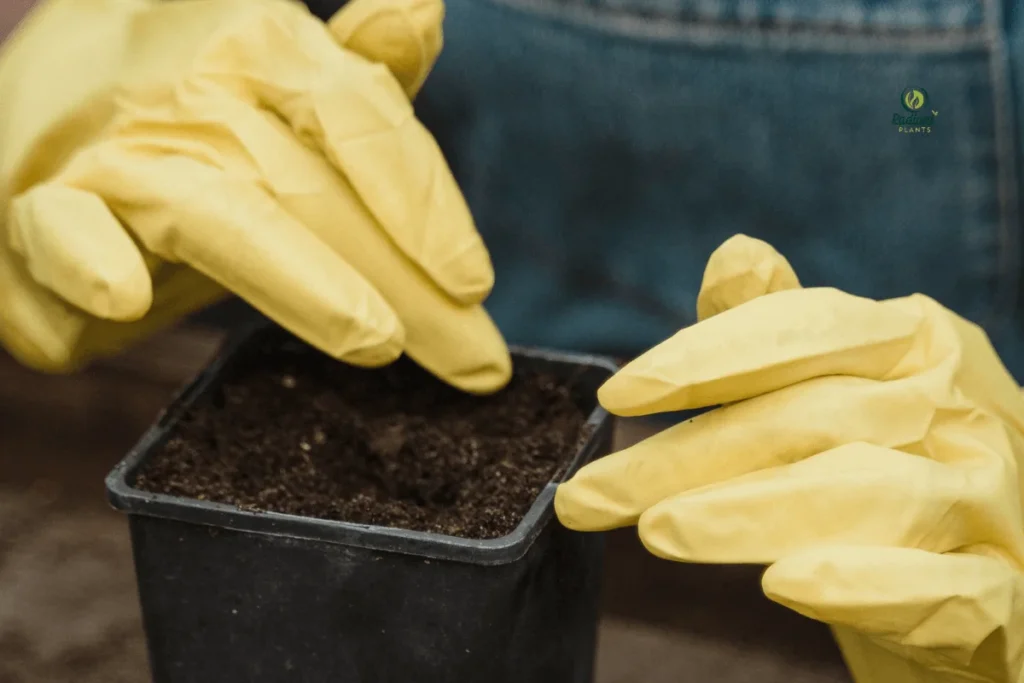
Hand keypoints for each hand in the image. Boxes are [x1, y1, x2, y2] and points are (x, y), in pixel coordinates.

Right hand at [0, 0, 509, 392]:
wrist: (39, 95)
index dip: (424, 201)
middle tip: (475, 362)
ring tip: (375, 339)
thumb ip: (355, 70)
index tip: (476, 282)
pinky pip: (63, 235)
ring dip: (299, 277)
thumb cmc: (189, 107)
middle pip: (318, 192)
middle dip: (407, 286)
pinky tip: (124, 297)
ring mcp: (117, 152)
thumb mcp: (275, 73)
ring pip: (217, 216)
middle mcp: (197, 94)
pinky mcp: (40, 209)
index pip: (363, 119)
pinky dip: (86, 261)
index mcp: (264, 49)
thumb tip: (424, 10)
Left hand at [556, 234, 1023, 682]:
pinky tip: (783, 584)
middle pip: (810, 418)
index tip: (615, 393)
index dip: (709, 357)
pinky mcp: (1009, 597)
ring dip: (751, 513)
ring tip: (655, 531)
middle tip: (585, 497)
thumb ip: (786, 329)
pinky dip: (866, 586)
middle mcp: (964, 407)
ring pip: (872, 495)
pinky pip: (947, 593)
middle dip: (684, 458)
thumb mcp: (848, 385)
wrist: (996, 561)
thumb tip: (734, 254)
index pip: (808, 331)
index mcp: (919, 343)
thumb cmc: (898, 460)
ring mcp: (993, 502)